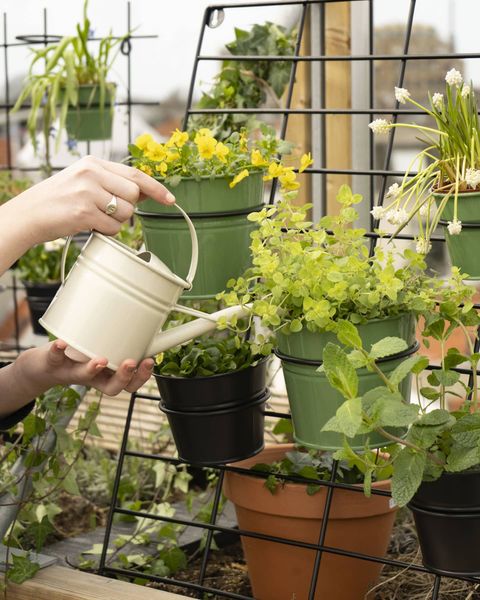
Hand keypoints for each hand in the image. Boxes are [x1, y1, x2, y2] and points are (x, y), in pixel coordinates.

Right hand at [7, 155, 174, 242]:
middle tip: (107, 209)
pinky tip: (89, 224)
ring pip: (126, 213)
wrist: (29, 213)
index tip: (171, 199)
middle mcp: (92, 174)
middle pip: (134, 196)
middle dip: (127, 208)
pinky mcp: (84, 213)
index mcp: (94, 163)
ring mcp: (87, 193)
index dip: (156, 188)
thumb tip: (149, 192)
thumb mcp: (85, 180)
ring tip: (94, 216)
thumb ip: (114, 182)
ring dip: (115, 221)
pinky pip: (113, 227)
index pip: (135, 175)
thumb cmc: (60, 199)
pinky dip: (106, 231)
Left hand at [14, 341, 154, 399]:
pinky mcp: (53, 363)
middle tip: (131, 363)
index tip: (149, 361)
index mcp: (108, 374)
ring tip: (100, 360)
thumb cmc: (78, 355)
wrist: (43, 366)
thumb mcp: (102, 349)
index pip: (130, 383)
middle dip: (124, 377)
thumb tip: (148, 320)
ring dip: (92, 369)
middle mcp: (92, 377)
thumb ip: (121, 341)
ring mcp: (72, 371)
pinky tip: (62, 343)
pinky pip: (55, 358)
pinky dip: (58, 351)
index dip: (141, 376)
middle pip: (112, 387)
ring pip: (84, 376)